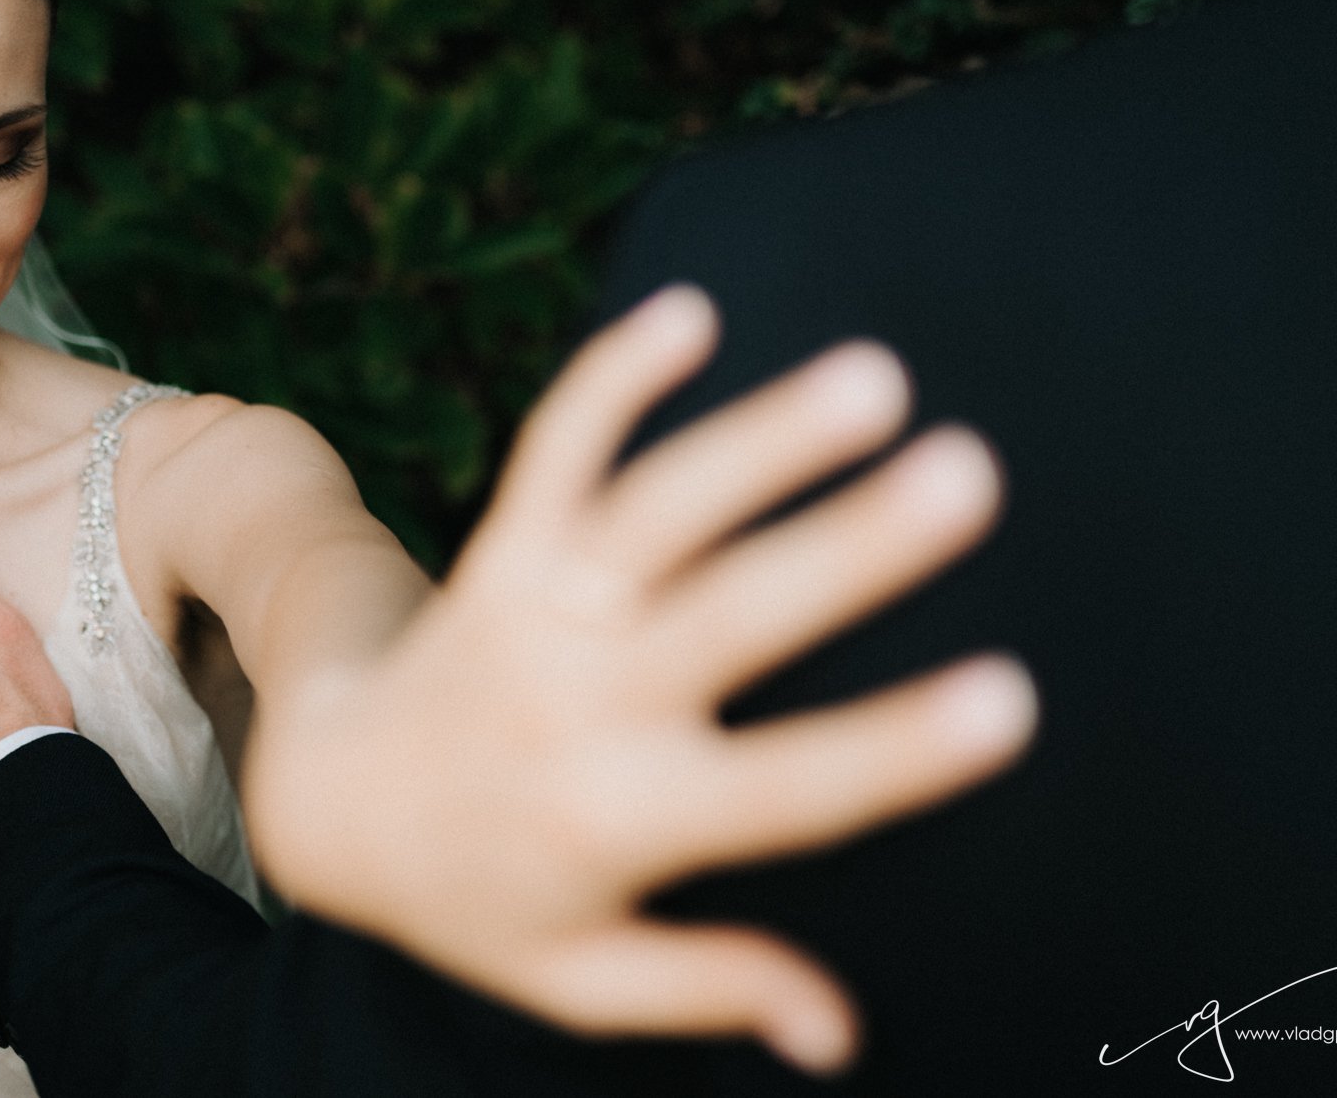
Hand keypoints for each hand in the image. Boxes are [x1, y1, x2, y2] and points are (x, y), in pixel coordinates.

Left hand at [239, 285, 1037, 1075]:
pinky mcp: (503, 549)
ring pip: (653, 511)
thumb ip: (710, 986)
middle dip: (850, 546)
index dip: (896, 748)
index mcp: (621, 817)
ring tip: (871, 378)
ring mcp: (535, 610)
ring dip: (758, 440)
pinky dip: (614, 378)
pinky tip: (692, 310)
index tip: (1009, 700)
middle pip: (728, 616)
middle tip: (968, 477)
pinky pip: (555, 449)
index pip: (783, 788)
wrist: (328, 805)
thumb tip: (840, 1035)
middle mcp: (579, 701)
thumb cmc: (474, 897)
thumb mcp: (578, 976)